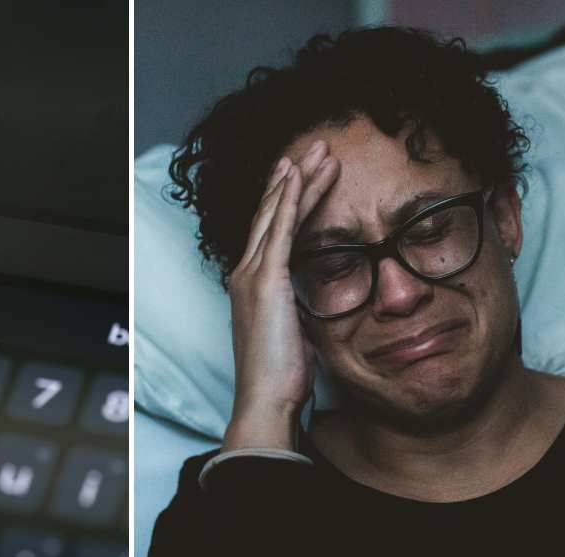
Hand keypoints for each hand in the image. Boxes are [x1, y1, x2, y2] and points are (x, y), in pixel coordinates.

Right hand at [223, 141, 339, 450]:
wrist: (267, 400)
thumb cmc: (282, 378)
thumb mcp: (295, 335)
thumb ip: (299, 311)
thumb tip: (313, 305)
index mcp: (253, 287)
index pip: (271, 233)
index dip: (286, 201)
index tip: (302, 177)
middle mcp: (246, 273)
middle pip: (271, 214)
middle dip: (292, 179)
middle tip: (313, 149)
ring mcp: (253, 274)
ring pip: (277, 213)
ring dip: (298, 179)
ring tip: (318, 151)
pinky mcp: (266, 279)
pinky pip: (281, 228)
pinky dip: (292, 198)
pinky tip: (302, 175)